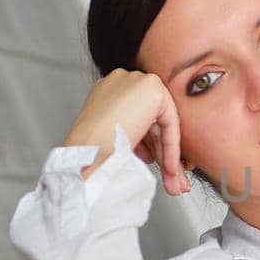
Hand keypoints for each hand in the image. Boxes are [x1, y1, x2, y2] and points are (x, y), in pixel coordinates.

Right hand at [61, 69, 188, 195]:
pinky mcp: (152, 89)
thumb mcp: (114, 136)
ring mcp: (137, 81)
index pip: (138, 116)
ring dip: (167, 154)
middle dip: (160, 151)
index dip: (147, 143)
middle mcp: (123, 80)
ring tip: (171, 179)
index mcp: (109, 90)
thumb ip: (133, 132)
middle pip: (152, 120)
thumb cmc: (93, 151)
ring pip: (162, 122)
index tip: (152, 162)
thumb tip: (152, 145)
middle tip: (168, 176)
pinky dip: (171, 147)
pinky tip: (171, 168)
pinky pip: (169, 121)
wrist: (88, 154)